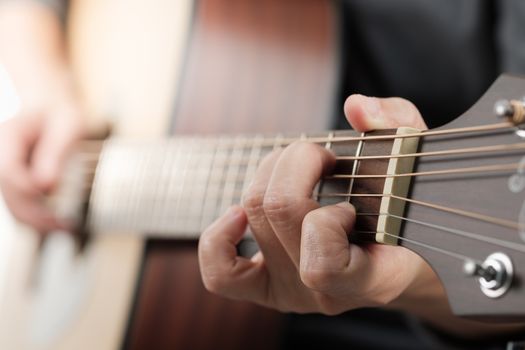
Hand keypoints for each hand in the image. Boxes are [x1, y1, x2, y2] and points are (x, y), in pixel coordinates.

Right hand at [0, 98, 84, 231]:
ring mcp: (5, 173)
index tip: (54, 199)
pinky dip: (39, 217)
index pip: (8, 172)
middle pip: (9, 196)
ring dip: (38, 221)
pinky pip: (21, 206)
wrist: (46, 106)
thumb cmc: (59, 112)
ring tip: (67, 226)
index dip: (28, 190)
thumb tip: (46, 185)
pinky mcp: (15, 184)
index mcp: (8, 136)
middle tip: (66, 224)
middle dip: (37, 215)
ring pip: (13, 207)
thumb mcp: (67, 122)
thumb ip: (56, 151)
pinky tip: (60, 222)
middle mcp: (0, 158)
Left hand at [198, 95, 433, 314]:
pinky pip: (220, 273)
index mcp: (373, 280)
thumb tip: (356, 107)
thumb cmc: (407, 206)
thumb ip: (399, 125)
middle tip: (324, 158)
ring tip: (300, 171)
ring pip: (253, 214)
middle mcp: (326, 295)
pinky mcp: (265, 288)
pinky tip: (239, 213)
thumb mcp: (416, 159)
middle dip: (299, 161)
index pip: (322, 265)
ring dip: (272, 173)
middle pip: (279, 211)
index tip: (351, 203)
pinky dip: (219, 236)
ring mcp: (292, 293)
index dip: (327, 220)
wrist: (399, 256)